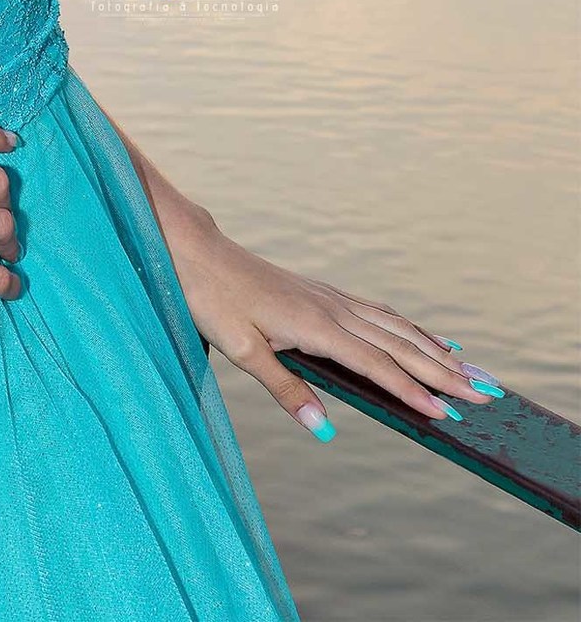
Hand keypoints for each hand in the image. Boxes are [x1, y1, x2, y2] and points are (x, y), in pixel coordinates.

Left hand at [170, 213, 502, 439]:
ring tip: (467, 367)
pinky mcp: (320, 292)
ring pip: (392, 324)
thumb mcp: (241, 351)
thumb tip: (323, 428)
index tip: (449, 414)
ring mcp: (329, 297)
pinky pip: (376, 311)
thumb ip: (285, 388)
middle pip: (398, 344)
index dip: (414, 391)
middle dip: (442, 371)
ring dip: (431, 347)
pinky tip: (416, 333)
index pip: (378, 365)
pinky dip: (405, 325)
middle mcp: (332, 308)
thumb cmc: (213, 301)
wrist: (196, 251)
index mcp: (317, 326)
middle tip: (484, 394)